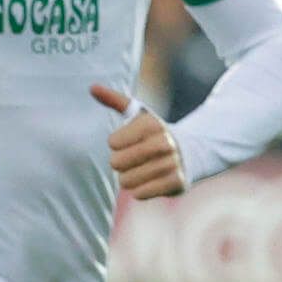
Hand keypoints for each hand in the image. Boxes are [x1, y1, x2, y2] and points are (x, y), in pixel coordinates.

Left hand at [91, 84, 189, 198]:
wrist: (189, 153)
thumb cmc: (152, 133)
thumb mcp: (137, 114)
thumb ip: (114, 100)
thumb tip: (92, 87)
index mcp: (152, 124)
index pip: (113, 142)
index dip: (115, 144)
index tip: (125, 141)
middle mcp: (165, 142)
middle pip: (118, 163)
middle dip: (119, 163)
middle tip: (130, 159)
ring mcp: (173, 163)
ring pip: (127, 181)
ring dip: (128, 178)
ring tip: (139, 170)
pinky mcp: (178, 183)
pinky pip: (141, 194)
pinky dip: (139, 190)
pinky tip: (148, 182)